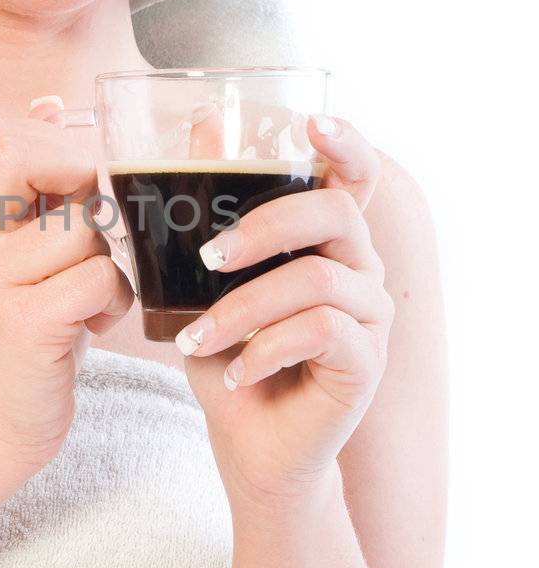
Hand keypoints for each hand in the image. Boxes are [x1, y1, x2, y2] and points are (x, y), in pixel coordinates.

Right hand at [0, 113, 133, 478]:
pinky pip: (97, 276)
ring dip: (111, 252)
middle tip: (100, 226)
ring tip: (101, 289)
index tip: (81, 179)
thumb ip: (36, 193)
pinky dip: (115, 296)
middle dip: (83, 178)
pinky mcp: (25, 323)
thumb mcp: (21, 257)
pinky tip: (99, 321)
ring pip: (82, 224)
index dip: (52, 139)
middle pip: (25, 158)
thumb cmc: (27, 335)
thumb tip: (52, 104)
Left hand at [174, 114, 394, 507]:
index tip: (315, 122)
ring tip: (197, 340)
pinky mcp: (368, 360)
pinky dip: (265, 348)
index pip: (353, 177)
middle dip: (263, 227)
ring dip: (242, 308)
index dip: (346, 143)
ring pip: (315, 279)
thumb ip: (205, 214)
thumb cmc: (228, 357)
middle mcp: (359, 268)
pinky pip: (321, 331)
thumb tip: (199, 127)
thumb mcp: (203, 284)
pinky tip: (236, 372)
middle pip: (333, 213)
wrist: (249, 445)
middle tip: (207, 258)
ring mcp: (371, 314)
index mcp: (324, 240)